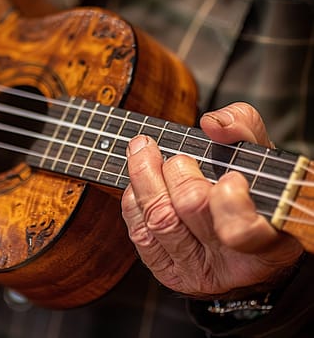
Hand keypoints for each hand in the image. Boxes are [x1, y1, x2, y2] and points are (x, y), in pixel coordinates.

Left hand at [121, 102, 303, 297]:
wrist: (236, 238)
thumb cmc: (250, 195)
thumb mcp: (258, 158)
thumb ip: (243, 129)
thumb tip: (211, 124)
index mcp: (265, 241)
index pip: (243, 231)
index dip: (229, 202)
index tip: (231, 178)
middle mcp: (229, 262)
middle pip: (190, 209)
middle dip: (177, 173)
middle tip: (175, 158)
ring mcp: (196, 271)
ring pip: (158, 220)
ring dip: (144, 178)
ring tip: (142, 152)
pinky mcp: (168, 272)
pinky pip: (140, 234)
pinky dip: (133, 201)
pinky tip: (136, 185)